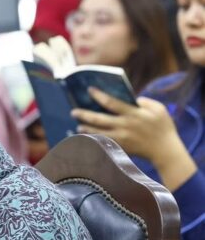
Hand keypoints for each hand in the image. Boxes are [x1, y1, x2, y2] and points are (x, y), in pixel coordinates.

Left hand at [71, 88, 196, 190]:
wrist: (164, 149)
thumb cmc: (162, 126)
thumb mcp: (158, 109)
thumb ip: (144, 102)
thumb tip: (130, 98)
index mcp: (133, 113)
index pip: (112, 102)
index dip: (99, 96)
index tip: (90, 90)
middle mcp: (124, 125)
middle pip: (100, 119)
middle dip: (85, 114)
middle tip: (73, 111)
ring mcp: (121, 138)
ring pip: (98, 133)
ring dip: (86, 129)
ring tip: (78, 126)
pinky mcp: (120, 147)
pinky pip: (103, 143)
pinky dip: (94, 141)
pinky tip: (86, 138)